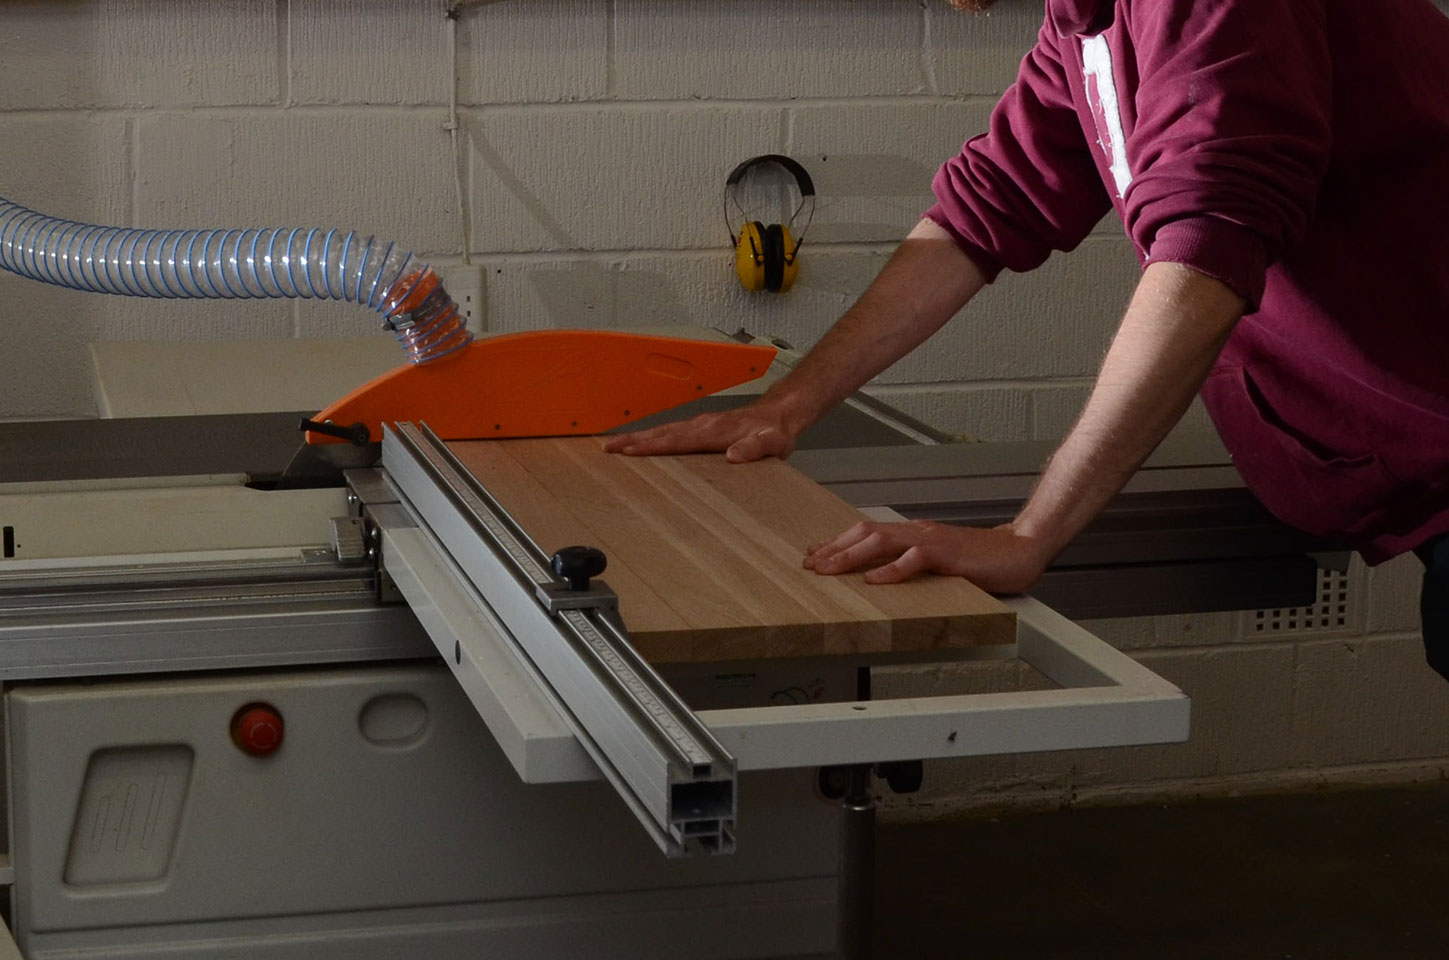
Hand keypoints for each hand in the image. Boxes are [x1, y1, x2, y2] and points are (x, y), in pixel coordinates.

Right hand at [602, 403, 798, 462]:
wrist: (781, 414)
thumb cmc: (775, 432)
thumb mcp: (772, 443)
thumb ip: (754, 448)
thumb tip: (733, 454)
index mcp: (714, 431)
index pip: (677, 440)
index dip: (652, 446)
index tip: (629, 450)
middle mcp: (702, 425)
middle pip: (662, 432)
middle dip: (633, 440)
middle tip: (606, 447)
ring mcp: (700, 424)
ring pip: (663, 431)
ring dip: (638, 437)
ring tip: (614, 444)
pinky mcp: (702, 427)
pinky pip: (672, 432)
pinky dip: (653, 436)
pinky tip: (644, 442)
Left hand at [803, 519, 1050, 593]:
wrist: (1022, 548)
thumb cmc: (983, 558)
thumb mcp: (939, 560)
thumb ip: (913, 563)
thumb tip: (882, 574)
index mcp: (914, 534)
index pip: (867, 532)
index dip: (838, 542)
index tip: (814, 553)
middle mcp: (918, 532)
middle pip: (866, 533)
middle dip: (835, 548)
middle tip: (810, 563)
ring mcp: (933, 542)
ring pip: (883, 542)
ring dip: (851, 555)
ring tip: (829, 568)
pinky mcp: (950, 556)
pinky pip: (916, 560)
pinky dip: (892, 570)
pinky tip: (875, 580)